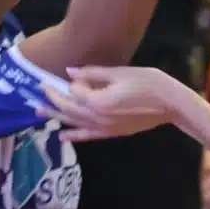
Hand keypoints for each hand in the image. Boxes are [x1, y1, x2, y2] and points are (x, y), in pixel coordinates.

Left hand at [44, 65, 187, 140]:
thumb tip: (70, 72)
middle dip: (52, 99)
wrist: (173, 104)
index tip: (73, 75)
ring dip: (55, 116)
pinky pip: (88, 135)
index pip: (74, 90)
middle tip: (36, 92)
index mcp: (98, 100)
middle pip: (68, 108)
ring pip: (74, 122)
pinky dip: (74, 135)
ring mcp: (105, 127)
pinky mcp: (113, 133)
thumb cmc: (150, 83)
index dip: (73, 82)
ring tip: (38, 111)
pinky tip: (62, 135)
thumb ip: (92, 73)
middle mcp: (97, 117)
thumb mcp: (121, 72)